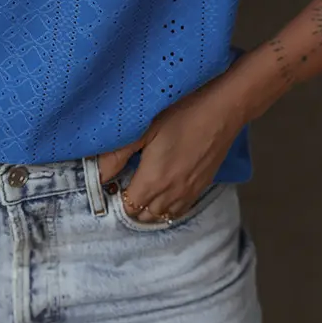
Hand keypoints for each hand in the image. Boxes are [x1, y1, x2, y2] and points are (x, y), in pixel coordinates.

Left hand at [94, 70, 250, 223]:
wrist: (223, 107)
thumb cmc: (182, 112)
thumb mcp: (143, 128)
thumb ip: (117, 155)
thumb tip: (97, 176)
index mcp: (154, 180)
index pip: (128, 206)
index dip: (117, 197)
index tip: (113, 181)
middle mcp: (172, 193)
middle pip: (145, 215)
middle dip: (132, 205)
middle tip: (125, 183)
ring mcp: (190, 191)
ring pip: (164, 214)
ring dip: (151, 207)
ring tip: (143, 188)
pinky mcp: (203, 184)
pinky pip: (182, 208)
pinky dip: (170, 206)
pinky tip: (165, 189)